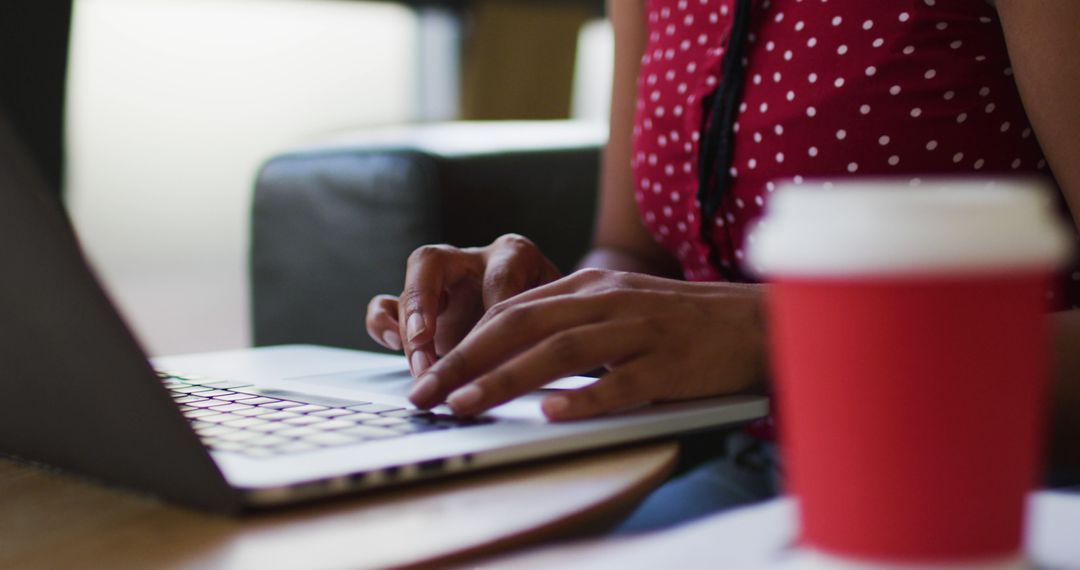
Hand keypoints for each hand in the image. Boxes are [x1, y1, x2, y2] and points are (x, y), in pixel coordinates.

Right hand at [365, 234, 560, 376]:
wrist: (555, 328)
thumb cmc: (561, 325)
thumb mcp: (562, 327)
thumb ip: (549, 338)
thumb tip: (535, 365)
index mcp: (516, 256)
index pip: (498, 276)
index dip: (491, 310)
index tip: (490, 344)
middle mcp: (473, 261)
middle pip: (434, 262)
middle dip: (423, 306)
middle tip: (423, 343)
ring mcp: (442, 282)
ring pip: (406, 284)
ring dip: (407, 323)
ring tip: (419, 363)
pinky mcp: (420, 308)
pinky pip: (386, 305)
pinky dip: (384, 323)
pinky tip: (394, 345)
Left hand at [407, 268, 767, 420]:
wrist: (755, 323)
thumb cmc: (681, 322)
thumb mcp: (621, 307)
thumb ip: (572, 321)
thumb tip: (512, 356)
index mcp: (593, 286)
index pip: (514, 309)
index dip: (466, 341)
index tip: (430, 374)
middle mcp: (609, 301)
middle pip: (523, 325)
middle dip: (466, 360)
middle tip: (427, 394)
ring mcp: (640, 331)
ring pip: (560, 350)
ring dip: (505, 379)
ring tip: (465, 406)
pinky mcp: (670, 365)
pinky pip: (621, 382)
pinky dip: (584, 398)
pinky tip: (551, 415)